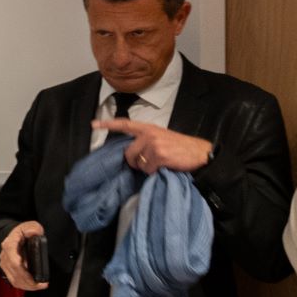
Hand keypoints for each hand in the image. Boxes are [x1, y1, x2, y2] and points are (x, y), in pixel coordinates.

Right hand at [0, 220, 47, 290]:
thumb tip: (34, 233)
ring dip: (28, 285)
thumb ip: (33, 228)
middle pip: (15, 272)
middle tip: (42, 284)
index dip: (22, 269)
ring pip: (14, 279)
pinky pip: (15, 281)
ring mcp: (5, 265)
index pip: (13, 260)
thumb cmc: (22, 233)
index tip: (32, 276)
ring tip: (40, 286)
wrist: (15, 237)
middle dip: (29, 281)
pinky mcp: (8, 271)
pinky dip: (25, 286)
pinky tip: (34, 286)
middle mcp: (5, 256)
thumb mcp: (30, 226)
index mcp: (9, 245)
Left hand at [95, 119, 213, 173]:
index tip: (94, 124)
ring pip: (138, 163)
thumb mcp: (163, 138)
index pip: (126, 124)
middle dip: (136, 162)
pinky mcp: (159, 154)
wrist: (202, 154)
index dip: (109, 124)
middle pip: (128, 153)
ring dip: (147, 168)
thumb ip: (146, 141)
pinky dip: (155, 172)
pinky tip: (166, 166)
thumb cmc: (181, 149)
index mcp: (149, 128)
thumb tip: (131, 153)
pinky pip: (148, 169)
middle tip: (151, 163)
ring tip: (162, 163)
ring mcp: (154, 143)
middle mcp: (149, 134)